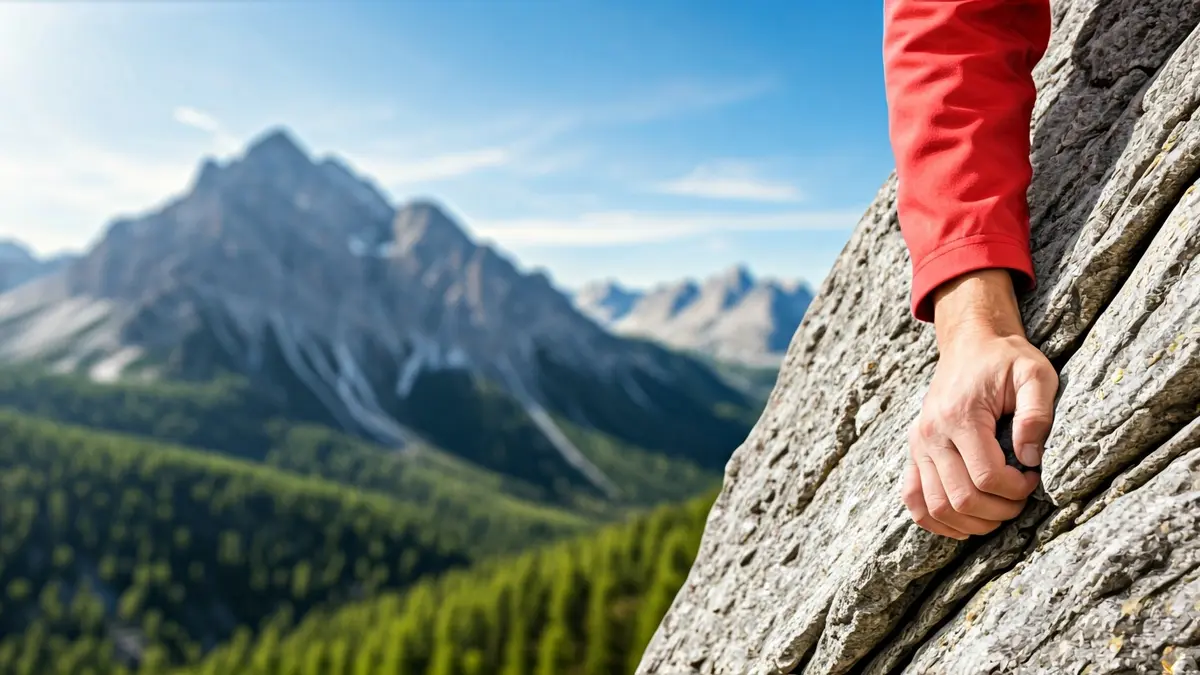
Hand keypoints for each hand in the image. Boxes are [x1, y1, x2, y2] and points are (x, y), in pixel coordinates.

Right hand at [902, 270, 1055, 539]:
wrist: (970, 345)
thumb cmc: (1006, 360)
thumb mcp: (1035, 374)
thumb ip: (1037, 413)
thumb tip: (1030, 458)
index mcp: (960, 416)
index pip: (987, 477)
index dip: (1017, 490)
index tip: (1034, 478)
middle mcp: (931, 434)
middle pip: (961, 499)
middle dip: (998, 511)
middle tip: (1020, 499)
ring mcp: (918, 445)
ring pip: (937, 507)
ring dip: (971, 522)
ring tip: (997, 510)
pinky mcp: (915, 452)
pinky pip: (914, 500)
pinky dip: (936, 520)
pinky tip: (964, 521)